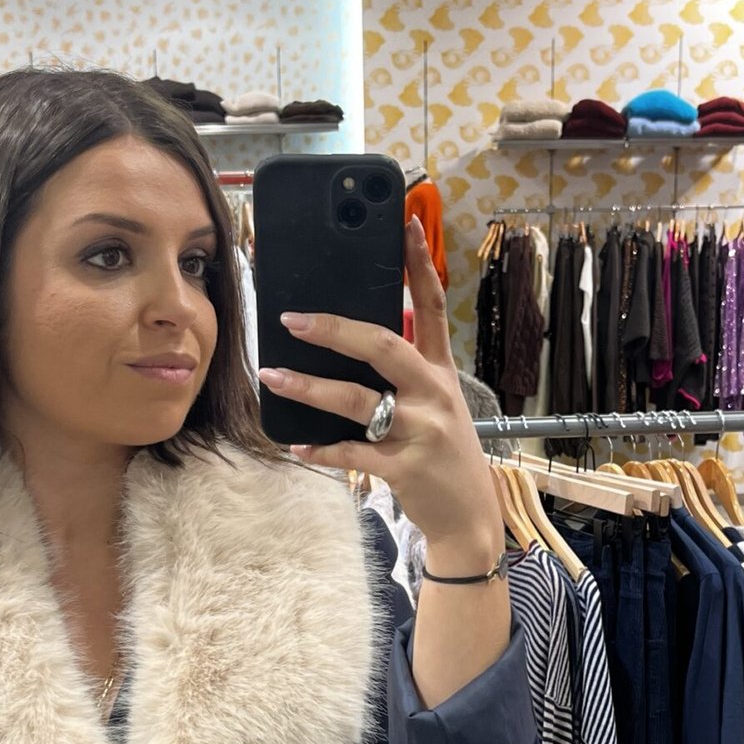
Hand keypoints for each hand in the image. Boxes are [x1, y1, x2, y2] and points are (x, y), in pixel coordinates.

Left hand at [258, 218, 502, 562]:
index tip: (403, 224)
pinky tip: (296, 445)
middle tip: (292, 319)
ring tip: (273, 377)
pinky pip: (353, 454)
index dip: (419, 264)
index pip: (433, 306)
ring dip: (310, 388)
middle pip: (384, 346)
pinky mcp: (405, 469)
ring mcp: (421, 431)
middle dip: (335, 329)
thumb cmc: (443, 456)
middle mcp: (434, 394)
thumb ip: (402, 377)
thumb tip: (346, 346)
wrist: (470, 518)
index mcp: (440, 372)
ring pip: (358, 401)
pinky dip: (321, 449)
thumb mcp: (436, 407)